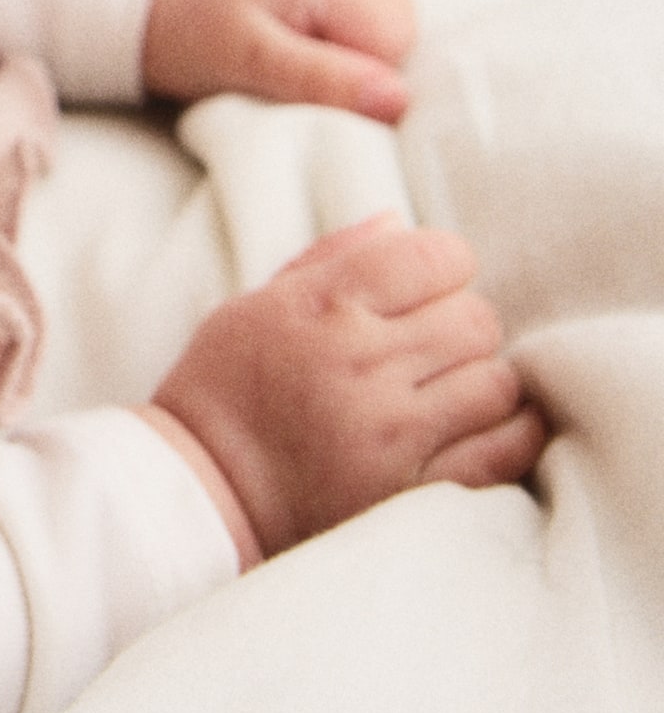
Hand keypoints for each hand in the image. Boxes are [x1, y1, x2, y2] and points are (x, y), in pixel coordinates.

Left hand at [142, 0, 415, 121]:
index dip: (361, 82)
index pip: (392, 41)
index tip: (310, 91)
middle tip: (297, 70)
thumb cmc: (189, 34)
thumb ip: (320, 81)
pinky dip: (352, 26)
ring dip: (359, 47)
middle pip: (401, 26)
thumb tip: (398, 102)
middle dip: (361, 63)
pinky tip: (308, 29)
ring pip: (395, 15)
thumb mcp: (245, 64)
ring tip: (298, 48)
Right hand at [146, 214, 547, 560]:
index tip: (427, 286)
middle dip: (463, 323)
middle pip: (475, 318)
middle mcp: (362, 363)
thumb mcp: (257, 303)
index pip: (433, 256)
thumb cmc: (225, 389)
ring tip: (448, 389)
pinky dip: (510, 433)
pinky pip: (504, 452)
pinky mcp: (412, 490)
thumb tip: (402, 220)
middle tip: (432, 345)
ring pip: (497, 381)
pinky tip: (484, 424)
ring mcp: (392, 431)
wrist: (202, 492)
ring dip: (482, 379)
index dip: (444, 265)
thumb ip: (332, 257)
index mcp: (322, 306)